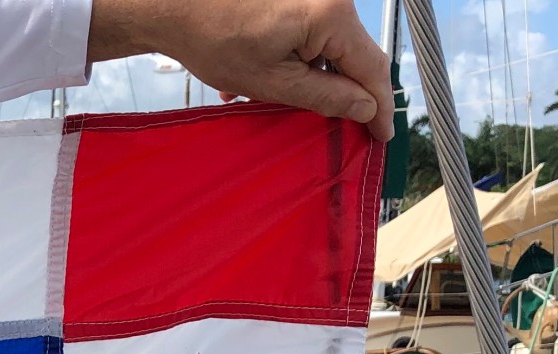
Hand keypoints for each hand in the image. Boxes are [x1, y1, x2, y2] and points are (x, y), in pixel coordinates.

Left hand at [88, 0, 393, 141]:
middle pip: (354, 56)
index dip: (381, 107)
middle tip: (344, 129)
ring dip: (312, 79)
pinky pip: (310, 34)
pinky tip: (263, 79)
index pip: (372, 68)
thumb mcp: (273, 83)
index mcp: (331, 16)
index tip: (382, 136)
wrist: (175, 6)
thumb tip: (365, 109)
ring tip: (276, 100)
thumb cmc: (215, 40)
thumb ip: (326, 98)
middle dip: (345, 94)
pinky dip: (295, 60)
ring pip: (330, 48)